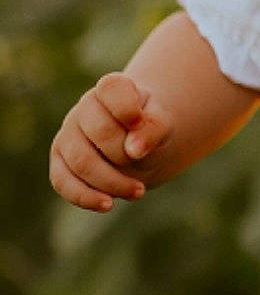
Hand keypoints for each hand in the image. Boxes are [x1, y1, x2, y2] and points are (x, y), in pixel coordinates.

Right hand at [49, 74, 173, 210]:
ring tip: (139, 191)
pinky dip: (85, 196)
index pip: (112, 89)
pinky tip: (108, 204)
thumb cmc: (150, 128)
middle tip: (144, 161)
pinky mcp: (61, 162)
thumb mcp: (163, 124)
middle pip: (100, 132)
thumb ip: (154, 128)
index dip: (127, 109)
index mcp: (111, 90)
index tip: (141, 122)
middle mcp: (85, 108)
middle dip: (126, 153)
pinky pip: (62, 181)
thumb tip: (134, 149)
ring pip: (82, 162)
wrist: (139, 143)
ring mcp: (69, 135)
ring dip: (112, 182)